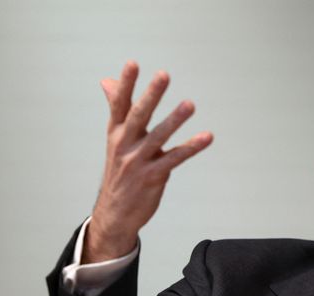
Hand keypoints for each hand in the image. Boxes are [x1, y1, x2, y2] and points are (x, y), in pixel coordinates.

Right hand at [83, 61, 212, 262]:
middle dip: (151, 95)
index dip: (125, 84)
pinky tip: (207, 137)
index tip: (132, 64)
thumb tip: (107, 81)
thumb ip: (116, 109)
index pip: (118, 105)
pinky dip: (191, 147)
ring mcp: (138, 162)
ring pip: (158, 137)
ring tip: (190, 104)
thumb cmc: (119, 172)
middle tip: (164, 75)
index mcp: (115, 134)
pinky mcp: (153, 177)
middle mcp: (125, 145)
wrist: (114, 214)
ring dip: (174, 120)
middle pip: (138, 116)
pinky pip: (175, 159)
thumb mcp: (115, 139)